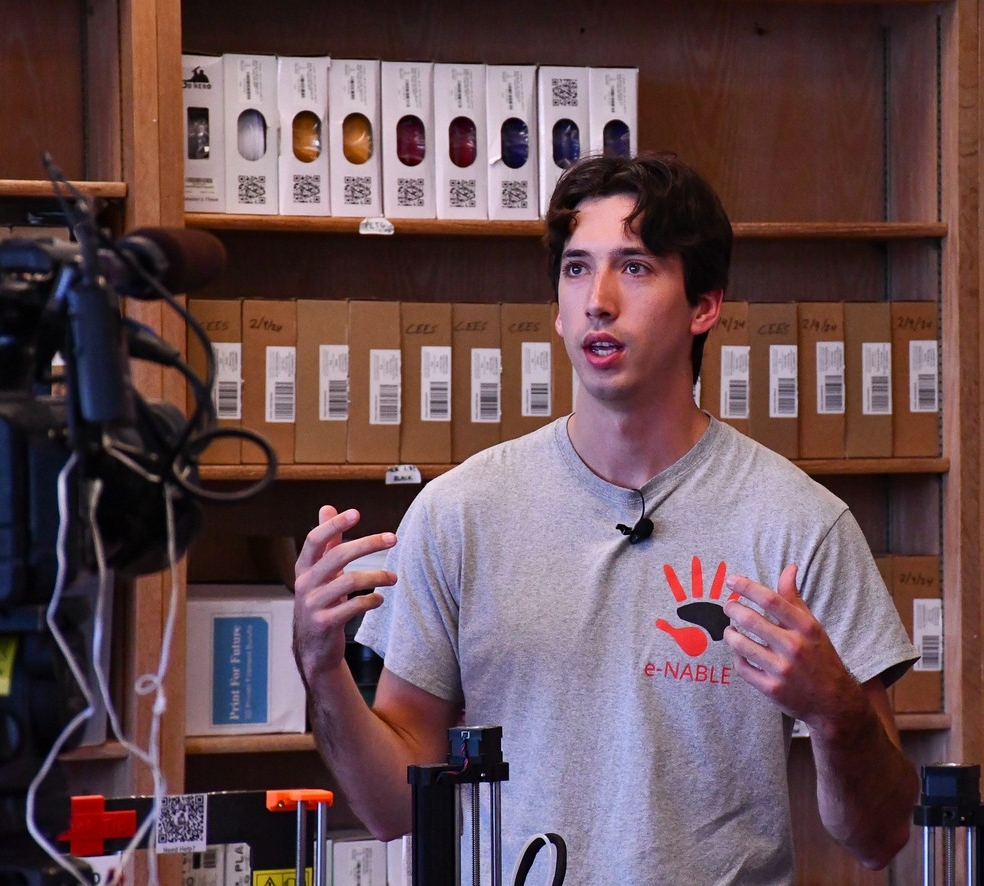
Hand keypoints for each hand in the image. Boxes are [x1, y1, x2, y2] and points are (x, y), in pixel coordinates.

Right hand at [293, 505, 397, 689]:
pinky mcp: (325, 624)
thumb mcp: (320, 572)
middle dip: (368, 544)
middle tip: (393, 538)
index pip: (315, 540)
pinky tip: (380, 599)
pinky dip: (371, 601)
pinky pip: (353, 606)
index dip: (334, 525)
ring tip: (393, 578)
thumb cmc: (321, 602)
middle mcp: (305, 583)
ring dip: (377, 576)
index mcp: (304, 567)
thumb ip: (326, 541)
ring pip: (350, 580)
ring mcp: (313, 605)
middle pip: (337, 556)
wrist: (313, 649)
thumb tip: (327, 508)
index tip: (357, 513)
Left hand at [721, 564, 864, 729]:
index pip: (771, 600)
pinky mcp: (771, 689)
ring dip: (730, 633)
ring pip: (740, 644)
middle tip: (728, 605)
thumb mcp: (812, 626)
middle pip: (750, 620)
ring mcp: (782, 670)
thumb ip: (795, 598)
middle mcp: (794, 647)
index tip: (731, 580)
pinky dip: (737, 657)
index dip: (747, 587)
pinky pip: (742, 667)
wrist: (834, 703)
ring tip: (730, 630)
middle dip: (732, 609)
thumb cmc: (820, 657)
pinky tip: (740, 652)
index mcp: (806, 628)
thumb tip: (789, 567)